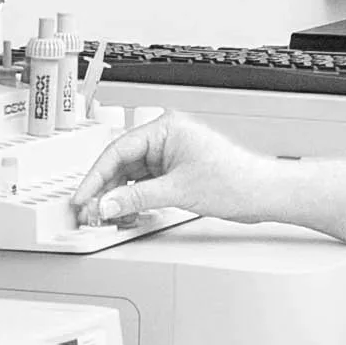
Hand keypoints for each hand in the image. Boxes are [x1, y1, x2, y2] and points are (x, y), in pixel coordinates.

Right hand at [72, 109, 267, 228]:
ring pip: (131, 176)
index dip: (95, 177)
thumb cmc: (235, 179)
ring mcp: (170, 154)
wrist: (262, 193)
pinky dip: (135, 199)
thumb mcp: (177, 191)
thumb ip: (136, 198)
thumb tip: (107, 204)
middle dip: (105, 190)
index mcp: (166, 127)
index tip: (82, 197)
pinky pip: (145, 184)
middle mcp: (166, 137)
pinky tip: (127, 213)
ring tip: (108, 216)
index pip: (117, 150)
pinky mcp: (175, 170)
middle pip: (121, 163)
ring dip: (119, 197)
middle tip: (91, 212)